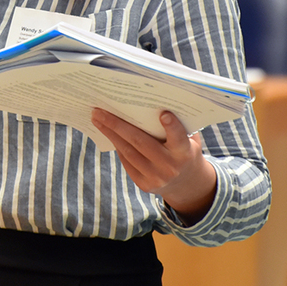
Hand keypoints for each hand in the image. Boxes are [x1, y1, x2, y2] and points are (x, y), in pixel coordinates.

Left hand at [91, 109, 217, 223]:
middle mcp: (170, 166)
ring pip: (128, 152)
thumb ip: (179, 125)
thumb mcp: (189, 139)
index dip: (172, 127)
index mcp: (184, 153)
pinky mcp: (144, 184)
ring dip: (110, 134)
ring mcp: (156, 177)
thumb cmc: (185, 151)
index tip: (164, 113)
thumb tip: (157, 100)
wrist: (186, 183)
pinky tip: (107, 132)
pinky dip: (117, 145)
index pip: (178, 138)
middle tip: (99, 111)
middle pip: (140, 142)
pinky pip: (126, 161)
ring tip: (97, 119)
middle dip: (117, 125)